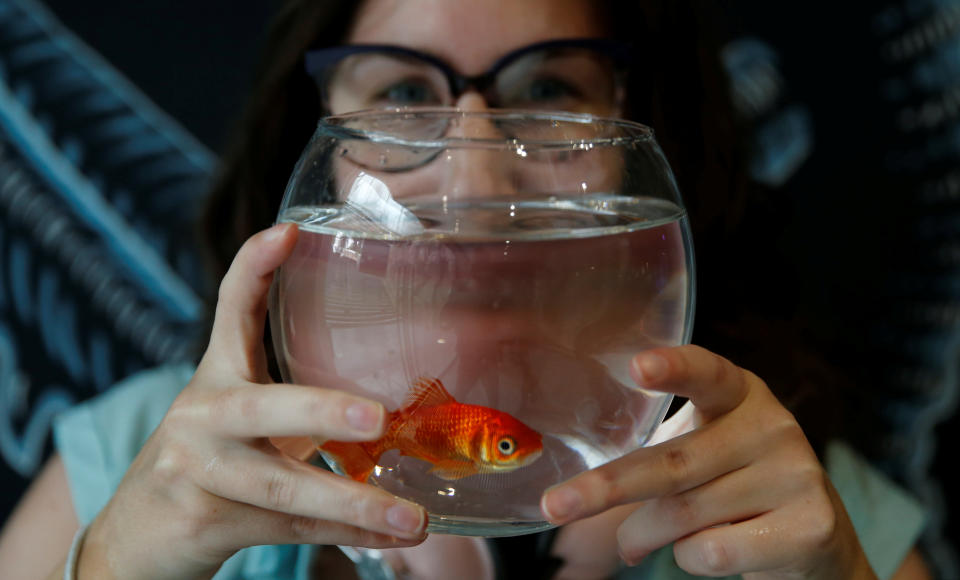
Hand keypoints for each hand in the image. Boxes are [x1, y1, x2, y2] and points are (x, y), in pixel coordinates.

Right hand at [78, 224, 426, 579]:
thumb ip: (297, 403)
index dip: (253, 270)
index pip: (229, 312)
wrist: (135, 536)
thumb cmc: (210, 464)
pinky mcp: (202, 521)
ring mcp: (196, 471)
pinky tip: (391, 537)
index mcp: (216, 377)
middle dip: (320, 411)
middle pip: (258, 408)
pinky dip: (346, 536)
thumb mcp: (242, 418)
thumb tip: (398, 406)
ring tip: (414, 517)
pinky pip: (289, 528)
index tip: (288, 232)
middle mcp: (199, 416)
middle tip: (376, 417)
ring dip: (353, 504)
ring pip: (281, 486)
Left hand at [541, 345, 875, 578]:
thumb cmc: (734, 483)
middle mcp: (773, 426)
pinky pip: (713, 551)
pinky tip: (707, 549)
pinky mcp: (809, 526)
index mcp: (740, 394)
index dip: (673, 368)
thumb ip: (657, 455)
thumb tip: (576, 496)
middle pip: (674, 463)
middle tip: (555, 506)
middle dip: (606, 488)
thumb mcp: (704, 452)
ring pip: (684, 515)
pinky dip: (689, 558)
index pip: (707, 373)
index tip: (638, 366)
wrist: (815, 536)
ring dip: (642, 535)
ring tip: (634, 542)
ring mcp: (795, 474)